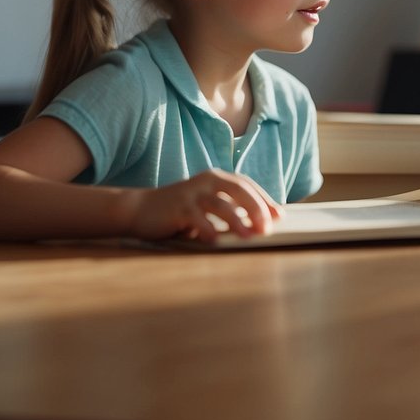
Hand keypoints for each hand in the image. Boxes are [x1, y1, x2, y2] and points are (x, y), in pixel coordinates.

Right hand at [125, 170, 281, 241]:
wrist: (141, 209)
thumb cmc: (180, 211)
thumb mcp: (208, 206)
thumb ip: (230, 209)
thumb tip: (262, 223)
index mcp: (217, 178)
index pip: (248, 186)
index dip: (265, 200)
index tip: (279, 216)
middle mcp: (207, 180)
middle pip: (239, 190)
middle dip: (256, 208)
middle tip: (267, 227)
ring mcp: (192, 193)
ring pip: (220, 204)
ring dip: (237, 221)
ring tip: (248, 236)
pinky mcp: (178, 207)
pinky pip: (197, 218)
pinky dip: (208, 230)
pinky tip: (216, 241)